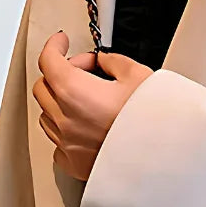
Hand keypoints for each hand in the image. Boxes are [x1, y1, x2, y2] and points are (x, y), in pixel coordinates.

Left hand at [32, 31, 152, 180]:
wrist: (162, 159)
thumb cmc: (152, 122)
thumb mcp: (138, 75)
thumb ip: (113, 61)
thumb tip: (105, 62)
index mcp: (74, 91)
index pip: (48, 60)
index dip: (54, 45)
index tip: (60, 42)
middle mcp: (65, 119)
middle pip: (43, 87)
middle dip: (59, 74)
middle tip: (84, 72)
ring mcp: (67, 143)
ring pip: (47, 115)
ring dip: (60, 103)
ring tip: (86, 102)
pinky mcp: (74, 163)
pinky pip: (58, 143)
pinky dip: (66, 132)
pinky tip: (83, 128)